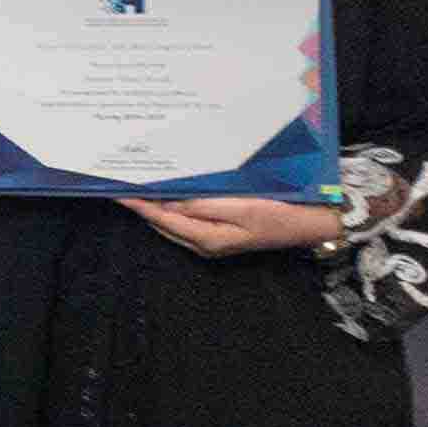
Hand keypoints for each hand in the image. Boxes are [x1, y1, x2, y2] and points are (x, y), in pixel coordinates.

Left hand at [119, 194, 341, 257]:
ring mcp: (212, 241)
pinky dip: (173, 208)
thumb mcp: (241, 206)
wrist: (312, 224)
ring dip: (155, 206)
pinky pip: (186, 221)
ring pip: (172, 224)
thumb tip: (167, 204)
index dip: (137, 204)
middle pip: (161, 223)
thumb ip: (202, 206)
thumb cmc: (280, 213)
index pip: (161, 219)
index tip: (115, 189)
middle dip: (141, 205)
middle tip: (121, 182)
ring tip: (137, 185)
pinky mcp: (220, 234)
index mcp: (207, 239)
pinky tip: (169, 193)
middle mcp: (204, 244)